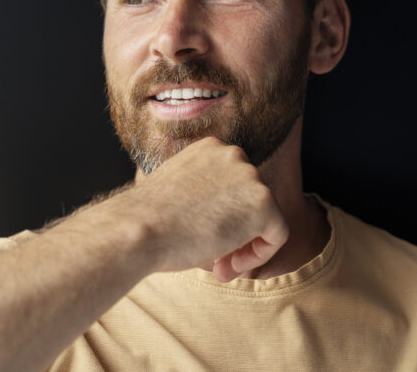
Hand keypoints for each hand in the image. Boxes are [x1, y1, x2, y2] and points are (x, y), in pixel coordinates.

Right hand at [113, 137, 288, 281]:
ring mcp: (251, 175)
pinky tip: (230, 266)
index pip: (233, 187)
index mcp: (209, 149)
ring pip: (266, 218)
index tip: (205, 243)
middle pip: (251, 201)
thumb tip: (229, 222)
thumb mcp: (178, 198)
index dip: (224, 219)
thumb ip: (206, 199)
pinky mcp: (264, 201)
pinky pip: (278, 234)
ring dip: (245, 247)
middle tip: (216, 262)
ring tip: (220, 268)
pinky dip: (260, 255)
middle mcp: (232, 154)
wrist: (139, 230)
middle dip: (237, 234)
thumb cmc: (148, 222)